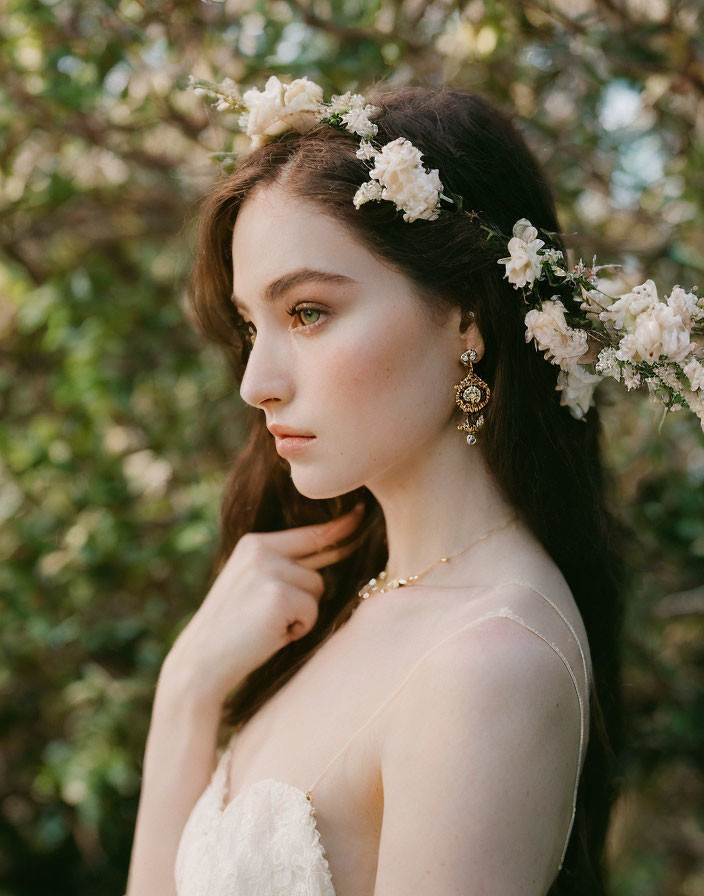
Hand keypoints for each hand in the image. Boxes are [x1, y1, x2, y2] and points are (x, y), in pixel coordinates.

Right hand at [164, 503, 365, 703]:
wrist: (201, 662)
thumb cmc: (234, 628)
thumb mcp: (254, 584)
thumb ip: (286, 566)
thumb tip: (334, 550)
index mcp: (254, 543)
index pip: (310, 534)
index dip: (340, 527)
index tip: (361, 513)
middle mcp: (261, 550)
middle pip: (318, 570)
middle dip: (308, 597)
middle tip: (272, 616)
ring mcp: (270, 571)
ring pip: (318, 591)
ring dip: (301, 615)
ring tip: (267, 625)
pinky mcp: (279, 596)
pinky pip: (313, 612)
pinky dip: (298, 629)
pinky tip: (270, 634)